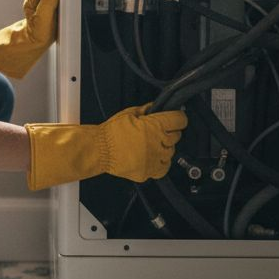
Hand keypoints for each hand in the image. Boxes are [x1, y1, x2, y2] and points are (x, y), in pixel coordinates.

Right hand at [24, 104, 187, 190]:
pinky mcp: (149, 171)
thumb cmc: (112, 132)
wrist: (99, 150)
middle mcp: (158, 143)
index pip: (179, 120)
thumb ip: (146, 110)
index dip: (178, 117)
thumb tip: (156, 107)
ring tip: (153, 144)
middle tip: (159, 131)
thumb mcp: (129, 113)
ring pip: (171, 152)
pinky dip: (161, 163)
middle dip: (170, 132)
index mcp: (155, 126)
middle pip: (177, 136)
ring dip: (165, 147)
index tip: (176, 118)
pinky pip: (163, 168)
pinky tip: (154, 157)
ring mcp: (154, 159)